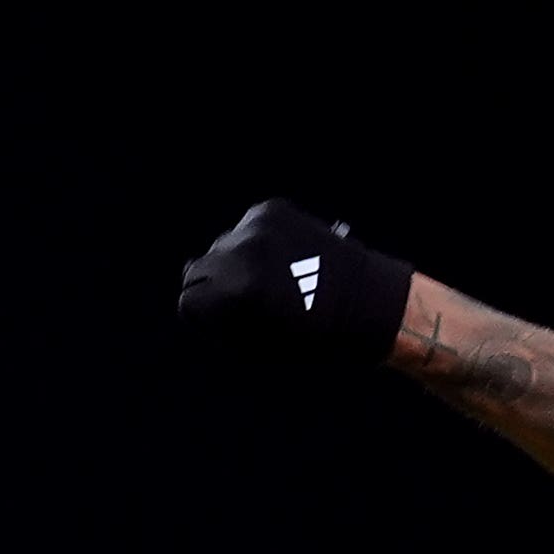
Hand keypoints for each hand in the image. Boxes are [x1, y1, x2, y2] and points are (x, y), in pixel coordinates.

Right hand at [173, 200, 411, 365]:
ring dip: (237, 262)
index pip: (187, 300)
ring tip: (274, 279)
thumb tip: (191, 287)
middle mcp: (241, 253)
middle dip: (214, 286)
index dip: (205, 315)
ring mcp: (256, 227)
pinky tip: (286, 259)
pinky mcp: (271, 210)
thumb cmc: (309, 335)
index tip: (224, 320)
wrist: (366, 301)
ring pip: (222, 246)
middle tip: (245, 300)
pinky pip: (246, 229)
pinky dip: (257, 243)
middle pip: (197, 267)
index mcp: (237, 292)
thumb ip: (217, 320)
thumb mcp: (256, 343)